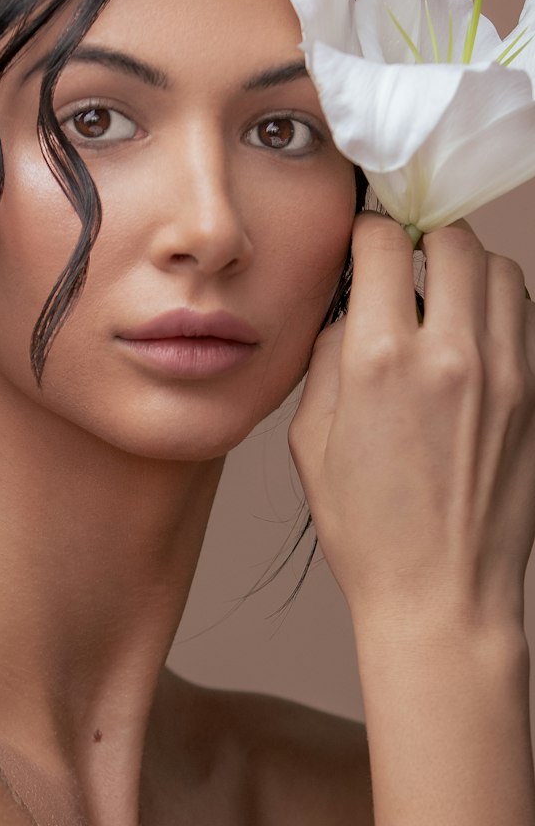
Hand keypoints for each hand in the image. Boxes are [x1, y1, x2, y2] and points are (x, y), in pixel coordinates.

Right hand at [289, 213, 534, 630]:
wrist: (441, 593)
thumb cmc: (369, 531)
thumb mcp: (311, 442)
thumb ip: (328, 361)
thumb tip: (351, 313)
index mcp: (380, 362)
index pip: (385, 245)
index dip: (367, 232)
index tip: (362, 242)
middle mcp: (450, 355)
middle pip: (454, 242)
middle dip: (422, 240)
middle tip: (402, 264)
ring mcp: (505, 374)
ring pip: (501, 270)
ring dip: (467, 268)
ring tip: (440, 298)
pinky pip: (525, 317)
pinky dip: (497, 307)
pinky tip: (470, 337)